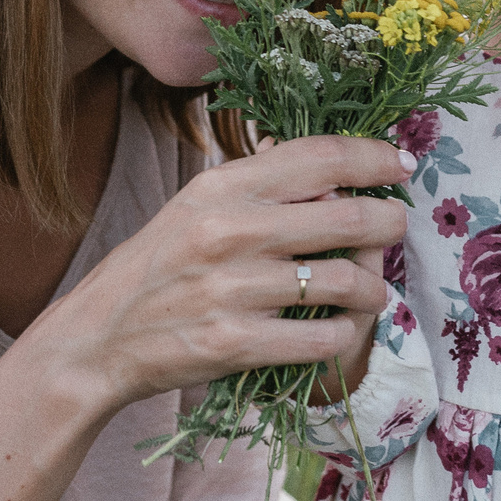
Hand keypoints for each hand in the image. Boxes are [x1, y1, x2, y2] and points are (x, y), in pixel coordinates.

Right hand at [0, 135, 410, 500]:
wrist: (99, 337)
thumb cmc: (158, 267)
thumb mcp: (197, 206)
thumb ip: (259, 187)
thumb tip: (337, 177)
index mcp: (223, 186)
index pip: (320, 156)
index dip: (373, 157)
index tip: (401, 164)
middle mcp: (232, 231)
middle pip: (348, 217)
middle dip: (389, 222)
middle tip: (396, 227)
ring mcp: (235, 289)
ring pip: (346, 282)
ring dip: (374, 288)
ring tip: (373, 290)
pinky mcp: (237, 343)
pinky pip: (323, 339)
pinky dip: (344, 335)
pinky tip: (340, 330)